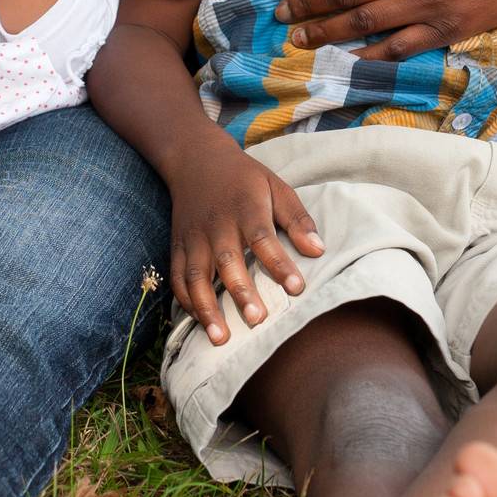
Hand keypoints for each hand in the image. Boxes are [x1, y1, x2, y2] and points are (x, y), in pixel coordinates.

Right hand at [169, 146, 323, 344]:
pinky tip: (200, 321)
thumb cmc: (244, 178)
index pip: (263, 237)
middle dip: (240, 292)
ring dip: (206, 307)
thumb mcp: (276, 186)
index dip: (279, 263)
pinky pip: (177, 278)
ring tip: (221, 337)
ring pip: (196, 276)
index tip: (297, 288)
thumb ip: (296, 218)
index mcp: (245, 207)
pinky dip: (185, 301)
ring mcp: (193, 237)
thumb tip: (319, 250)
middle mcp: (217, 225)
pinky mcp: (177, 245)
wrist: (196, 159)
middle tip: (257, 320)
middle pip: (227, 261)